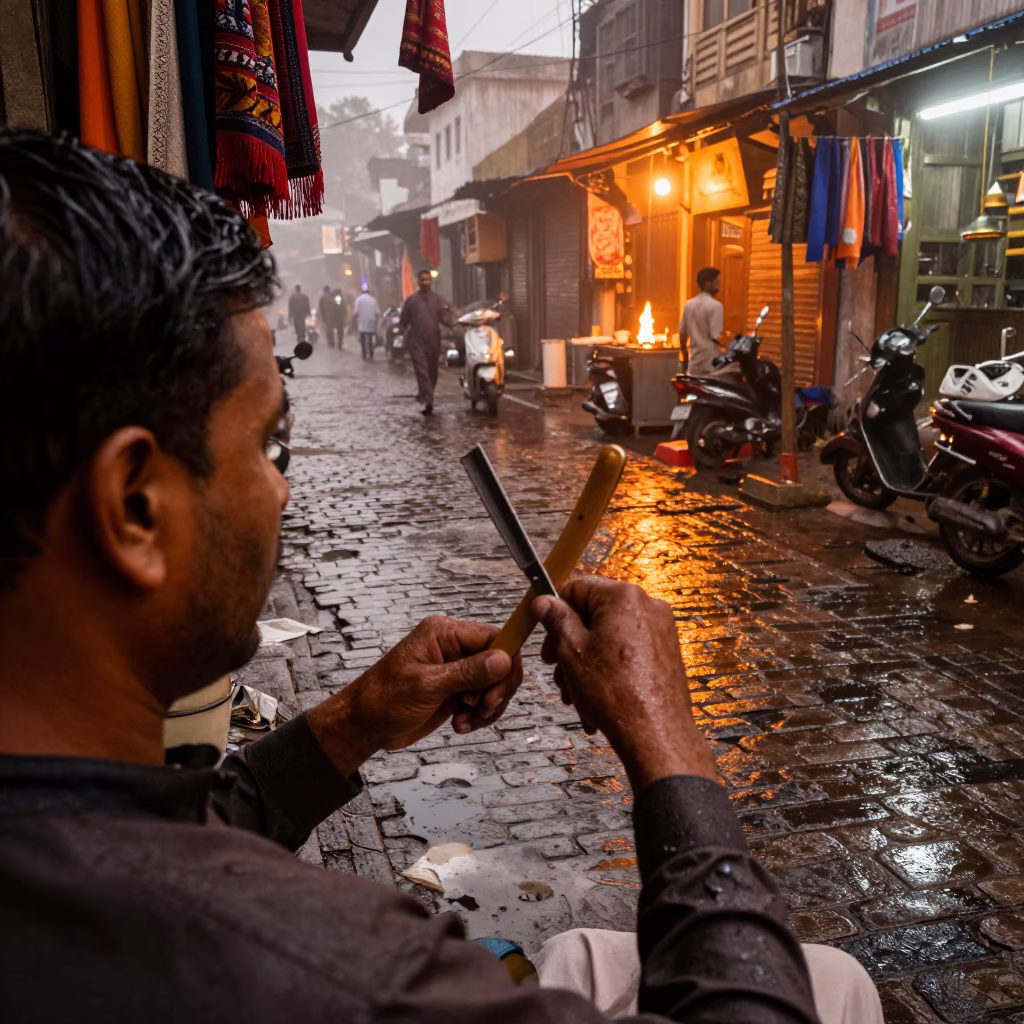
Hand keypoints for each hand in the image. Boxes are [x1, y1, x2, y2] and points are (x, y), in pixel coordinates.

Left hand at [307, 616, 522, 776]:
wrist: (363, 725)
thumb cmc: (383, 699)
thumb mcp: (427, 685)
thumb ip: (467, 673)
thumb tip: (503, 660)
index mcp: (444, 633)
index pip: (493, 637)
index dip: (506, 662)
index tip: (500, 691)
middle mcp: (454, 647)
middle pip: (500, 661)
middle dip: (498, 689)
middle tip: (484, 709)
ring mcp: (456, 670)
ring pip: (495, 683)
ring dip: (488, 707)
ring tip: (466, 721)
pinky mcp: (456, 690)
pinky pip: (483, 699)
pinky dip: (480, 715)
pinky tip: (461, 725)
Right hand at [533, 579, 715, 790]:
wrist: (655, 734)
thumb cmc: (617, 695)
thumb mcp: (572, 651)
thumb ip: (557, 620)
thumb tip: (544, 602)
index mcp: (624, 597)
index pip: (578, 587)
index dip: (555, 609)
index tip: (543, 628)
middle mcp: (647, 606)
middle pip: (594, 613)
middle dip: (569, 641)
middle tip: (555, 665)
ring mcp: (660, 629)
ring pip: (608, 635)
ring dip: (585, 660)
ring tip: (573, 691)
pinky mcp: (665, 650)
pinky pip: (626, 650)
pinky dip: (607, 667)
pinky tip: (594, 696)